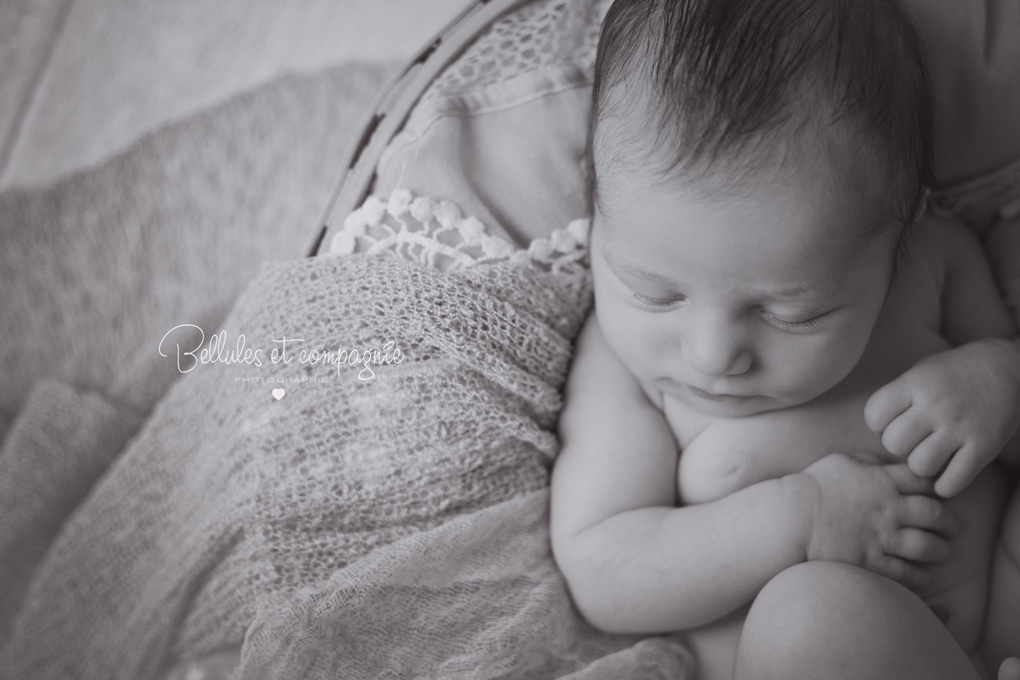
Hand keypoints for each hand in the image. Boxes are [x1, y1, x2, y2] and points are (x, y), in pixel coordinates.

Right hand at [797, 452, 958, 591]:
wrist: (790, 518)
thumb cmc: (812, 486)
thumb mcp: (841, 461)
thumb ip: (870, 461)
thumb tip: (886, 462)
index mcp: (882, 480)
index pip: (924, 480)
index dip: (937, 486)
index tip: (938, 494)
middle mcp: (888, 509)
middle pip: (935, 514)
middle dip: (949, 522)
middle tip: (952, 527)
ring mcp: (881, 537)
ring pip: (927, 546)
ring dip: (940, 550)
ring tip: (943, 552)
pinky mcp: (871, 562)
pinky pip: (907, 573)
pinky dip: (922, 577)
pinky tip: (926, 577)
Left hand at [864, 339, 1019, 496]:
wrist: (1006, 369)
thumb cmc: (952, 374)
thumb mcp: (920, 373)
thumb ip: (898, 397)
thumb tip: (877, 428)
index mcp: (915, 384)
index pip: (874, 415)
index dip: (878, 425)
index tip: (891, 423)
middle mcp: (935, 405)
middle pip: (894, 444)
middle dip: (898, 448)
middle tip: (912, 442)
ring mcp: (960, 427)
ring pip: (920, 465)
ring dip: (921, 467)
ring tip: (929, 457)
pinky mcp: (984, 446)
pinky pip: (954, 481)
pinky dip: (946, 486)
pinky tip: (946, 477)